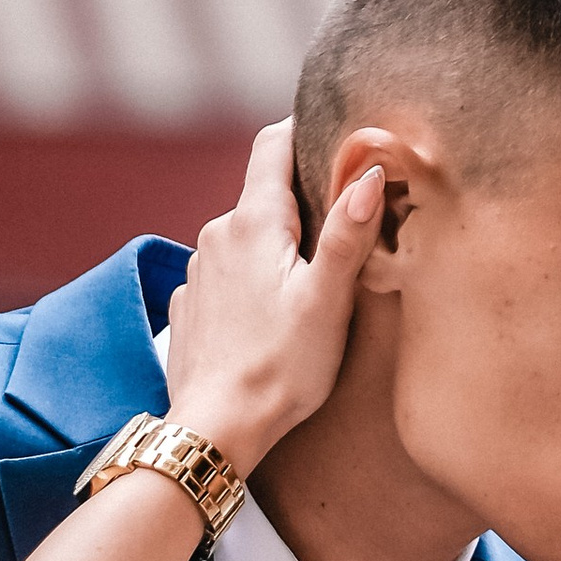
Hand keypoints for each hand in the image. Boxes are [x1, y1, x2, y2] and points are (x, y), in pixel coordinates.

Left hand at [164, 121, 382, 474]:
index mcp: (253, 223)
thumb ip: (348, 232)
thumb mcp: (328, 298)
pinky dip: (250, 283)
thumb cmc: (280, 367)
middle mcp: (216, 235)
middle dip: (301, 204)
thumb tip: (370, 172)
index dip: (302, 129)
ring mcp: (197, 272)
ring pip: (244, 238)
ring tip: (310, 285)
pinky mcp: (190, 308)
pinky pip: (225, 276)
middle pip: (263, 196)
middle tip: (344, 230)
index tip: (332, 132)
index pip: (271, 145)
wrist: (216, 431)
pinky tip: (271, 319)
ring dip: (275, 249)